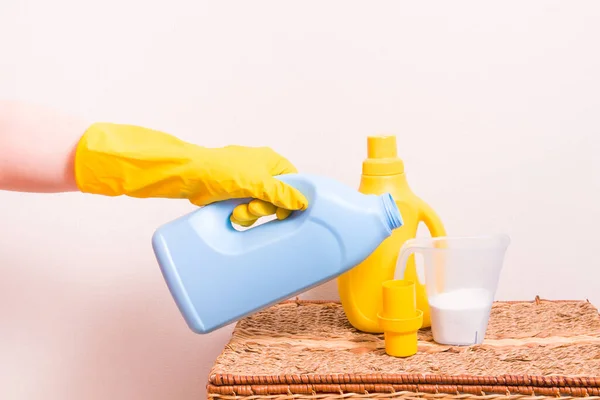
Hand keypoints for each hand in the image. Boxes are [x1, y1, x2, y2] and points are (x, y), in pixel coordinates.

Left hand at [186, 144, 307, 225]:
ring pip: (261, 208)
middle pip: (277, 199)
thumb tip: (303, 202)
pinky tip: (231, 213)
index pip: (293, 181)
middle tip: (254, 207)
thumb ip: (283, 194)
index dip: (291, 198)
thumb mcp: (260, 182)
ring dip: (251, 214)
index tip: (284, 211)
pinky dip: (240, 216)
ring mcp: (247, 184)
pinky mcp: (234, 196)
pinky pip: (247, 213)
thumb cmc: (223, 170)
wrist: (192, 176)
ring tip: (238, 209)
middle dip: (265, 208)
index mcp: (271, 161)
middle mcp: (261, 171)